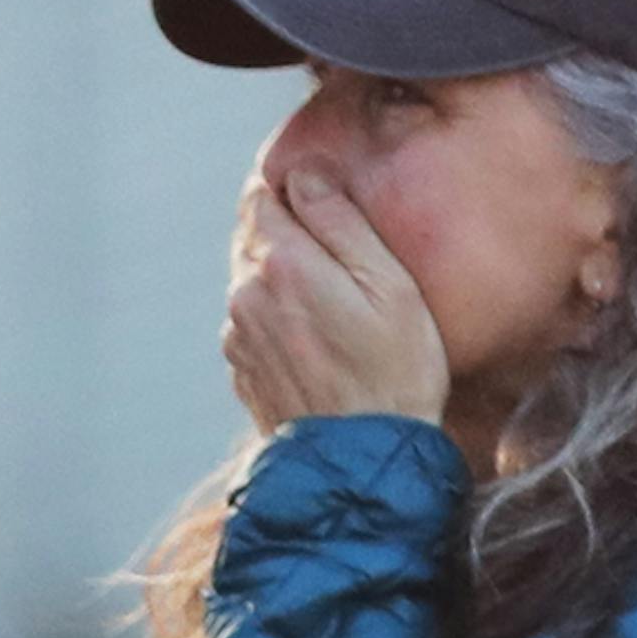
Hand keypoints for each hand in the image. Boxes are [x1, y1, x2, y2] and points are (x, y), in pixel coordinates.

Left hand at [221, 170, 450, 432]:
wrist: (365, 463)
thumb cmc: (397, 374)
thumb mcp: (391, 287)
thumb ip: (342, 222)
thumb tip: (305, 174)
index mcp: (282, 262)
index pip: (263, 192)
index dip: (295, 189)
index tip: (328, 203)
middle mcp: (246, 293)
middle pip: (255, 236)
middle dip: (291, 235)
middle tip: (341, 259)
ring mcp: (239, 336)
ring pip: (253, 280)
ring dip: (284, 280)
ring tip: (335, 306)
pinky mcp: (243, 370)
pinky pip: (255, 323)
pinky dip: (280, 321)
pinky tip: (320, 343)